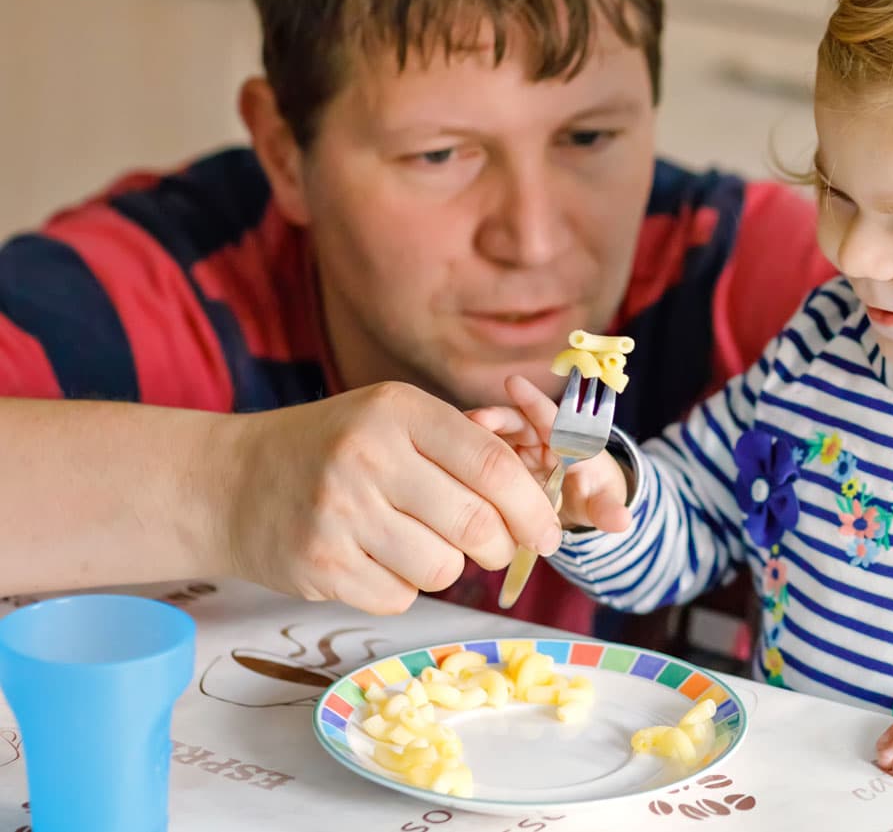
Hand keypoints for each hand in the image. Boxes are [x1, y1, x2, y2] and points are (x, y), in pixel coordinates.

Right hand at [220, 381, 561, 615]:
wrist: (229, 482)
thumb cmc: (333, 448)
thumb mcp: (392, 419)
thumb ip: (463, 445)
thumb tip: (544, 491)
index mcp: (398, 411)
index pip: (492, 465)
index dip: (533, 505)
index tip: (548, 532)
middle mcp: (368, 457)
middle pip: (476, 524)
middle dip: (500, 546)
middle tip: (492, 547)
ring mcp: (339, 513)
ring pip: (442, 569)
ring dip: (445, 566)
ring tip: (415, 543)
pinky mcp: (319, 565)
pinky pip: (400, 597)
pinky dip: (401, 587)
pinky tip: (373, 559)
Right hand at [463, 374, 631, 534]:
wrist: (577, 503)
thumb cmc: (592, 494)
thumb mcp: (600, 503)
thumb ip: (607, 509)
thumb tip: (623, 520)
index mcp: (566, 440)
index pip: (550, 417)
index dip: (532, 401)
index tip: (513, 383)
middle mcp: (537, 438)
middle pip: (514, 422)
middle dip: (496, 418)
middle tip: (475, 419)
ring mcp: (513, 450)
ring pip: (492, 438)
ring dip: (474, 437)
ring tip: (454, 437)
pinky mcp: (494, 465)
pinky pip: (477, 456)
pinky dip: (462, 456)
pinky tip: (440, 459)